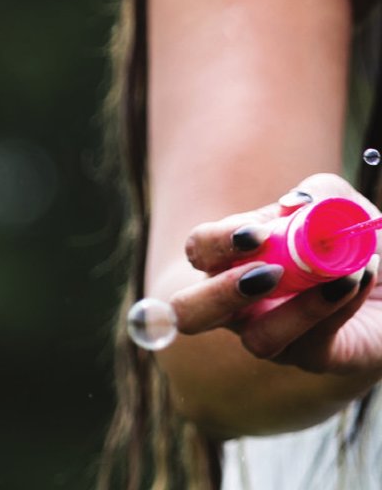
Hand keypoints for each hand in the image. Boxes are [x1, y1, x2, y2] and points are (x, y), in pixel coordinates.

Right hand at [171, 173, 381, 376]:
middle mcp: (239, 302)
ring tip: (345, 274)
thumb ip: (316, 194)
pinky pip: (312, 344)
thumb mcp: (338, 204)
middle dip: (220, 294)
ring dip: (301, 307)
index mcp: (232, 258)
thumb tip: (292, 205)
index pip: (199, 251)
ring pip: (258, 341)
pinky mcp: (310, 356)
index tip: (256, 234)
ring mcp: (270, 332)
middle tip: (268, 274)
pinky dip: (337, 307)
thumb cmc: (349, 237)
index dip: (215, 243)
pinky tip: (359, 279)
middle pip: (190, 314)